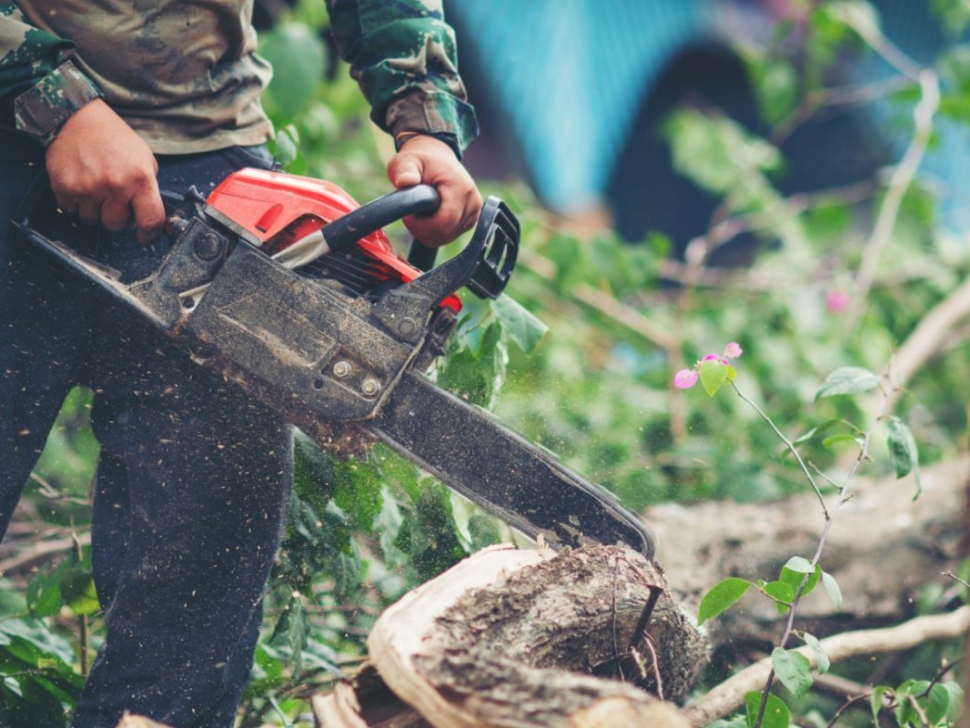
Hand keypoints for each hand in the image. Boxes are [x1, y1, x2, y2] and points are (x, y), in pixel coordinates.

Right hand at [45, 99, 164, 243]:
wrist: (78, 118)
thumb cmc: (115, 139)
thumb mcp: (144, 158)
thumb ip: (147, 187)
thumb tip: (148, 214)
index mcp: (140, 179)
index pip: (151, 220)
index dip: (149, 234)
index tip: (145, 236)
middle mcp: (115, 186)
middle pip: (115, 225)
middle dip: (115, 217)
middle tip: (112, 201)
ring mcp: (88, 188)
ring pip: (91, 220)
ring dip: (93, 210)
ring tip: (95, 189)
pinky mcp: (65, 187)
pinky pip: (70, 210)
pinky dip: (74, 202)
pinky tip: (79, 185)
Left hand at [386, 135, 482, 246]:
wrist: (436, 157)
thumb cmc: (421, 160)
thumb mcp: (408, 161)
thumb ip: (406, 171)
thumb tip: (404, 181)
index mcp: (461, 188)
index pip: (444, 224)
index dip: (422, 226)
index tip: (408, 214)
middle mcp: (473, 202)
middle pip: (445, 234)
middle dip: (423, 229)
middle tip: (412, 212)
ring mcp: (474, 212)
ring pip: (446, 238)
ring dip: (428, 231)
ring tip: (421, 211)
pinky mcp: (470, 220)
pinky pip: (449, 236)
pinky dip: (436, 231)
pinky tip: (430, 216)